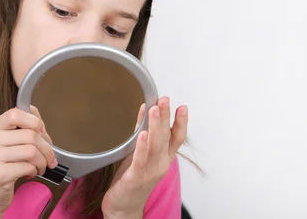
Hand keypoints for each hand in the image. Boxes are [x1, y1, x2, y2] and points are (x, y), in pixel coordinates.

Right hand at [0, 107, 56, 218]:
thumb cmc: (1, 167)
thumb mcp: (7, 143)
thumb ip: (22, 130)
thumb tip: (43, 126)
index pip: (15, 113)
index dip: (34, 120)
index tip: (42, 130)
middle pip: (30, 135)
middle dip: (47, 148)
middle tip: (49, 157)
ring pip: (32, 151)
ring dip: (43, 161)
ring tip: (40, 167)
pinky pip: (28, 167)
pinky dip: (35, 171)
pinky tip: (29, 174)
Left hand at [102, 97, 187, 217]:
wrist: (124, 207)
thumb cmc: (132, 177)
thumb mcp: (140, 151)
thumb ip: (143, 130)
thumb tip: (146, 107)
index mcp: (163, 157)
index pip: (176, 138)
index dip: (181, 123)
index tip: (182, 107)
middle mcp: (160, 164)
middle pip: (166, 138)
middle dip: (166, 117)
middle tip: (165, 100)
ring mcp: (149, 171)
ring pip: (155, 146)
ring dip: (155, 126)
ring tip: (154, 109)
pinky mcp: (135, 178)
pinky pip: (140, 160)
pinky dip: (142, 146)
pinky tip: (142, 134)